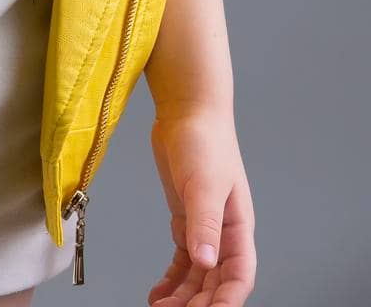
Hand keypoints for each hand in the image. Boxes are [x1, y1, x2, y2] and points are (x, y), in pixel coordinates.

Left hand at [147, 106, 256, 305]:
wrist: (186, 110)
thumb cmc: (204, 139)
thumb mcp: (204, 182)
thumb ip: (205, 222)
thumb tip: (206, 262)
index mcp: (238, 225)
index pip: (239, 274)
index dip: (228, 300)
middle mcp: (224, 231)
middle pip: (217, 281)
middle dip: (200, 304)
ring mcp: (204, 226)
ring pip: (198, 275)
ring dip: (184, 297)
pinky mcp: (185, 218)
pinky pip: (182, 259)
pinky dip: (172, 279)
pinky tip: (158, 293)